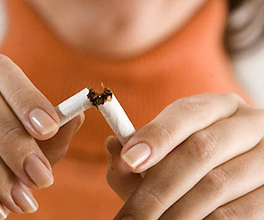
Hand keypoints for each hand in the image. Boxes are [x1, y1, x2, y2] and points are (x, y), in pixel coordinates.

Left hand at [106, 93, 263, 218]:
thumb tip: (114, 147)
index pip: (188, 112)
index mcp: (219, 107)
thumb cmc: (195, 165)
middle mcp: (248, 124)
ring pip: (216, 185)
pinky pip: (236, 213)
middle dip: (158, 188)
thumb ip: (137, 154)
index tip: (129, 160)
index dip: (157, 135)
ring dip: (176, 212)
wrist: (241, 181)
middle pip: (200, 150)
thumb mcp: (168, 153)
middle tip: (131, 216)